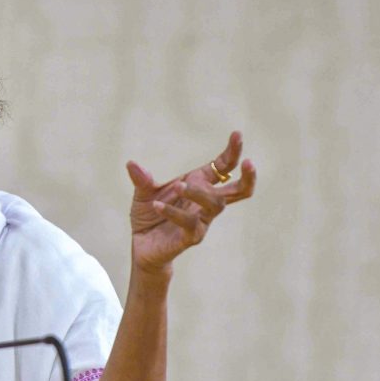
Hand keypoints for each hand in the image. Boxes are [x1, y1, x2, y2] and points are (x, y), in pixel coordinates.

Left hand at [127, 131, 256, 274]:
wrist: (142, 246)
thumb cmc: (149, 215)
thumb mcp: (142, 193)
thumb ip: (141, 180)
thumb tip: (131, 164)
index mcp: (199, 185)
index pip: (223, 167)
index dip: (232, 152)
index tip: (237, 134)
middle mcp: (204, 203)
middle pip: (237, 191)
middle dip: (247, 177)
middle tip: (248, 162)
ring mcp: (201, 221)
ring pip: (215, 204)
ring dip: (199, 192)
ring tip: (179, 185)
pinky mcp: (190, 237)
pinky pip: (189, 223)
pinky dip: (174, 213)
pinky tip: (158, 205)